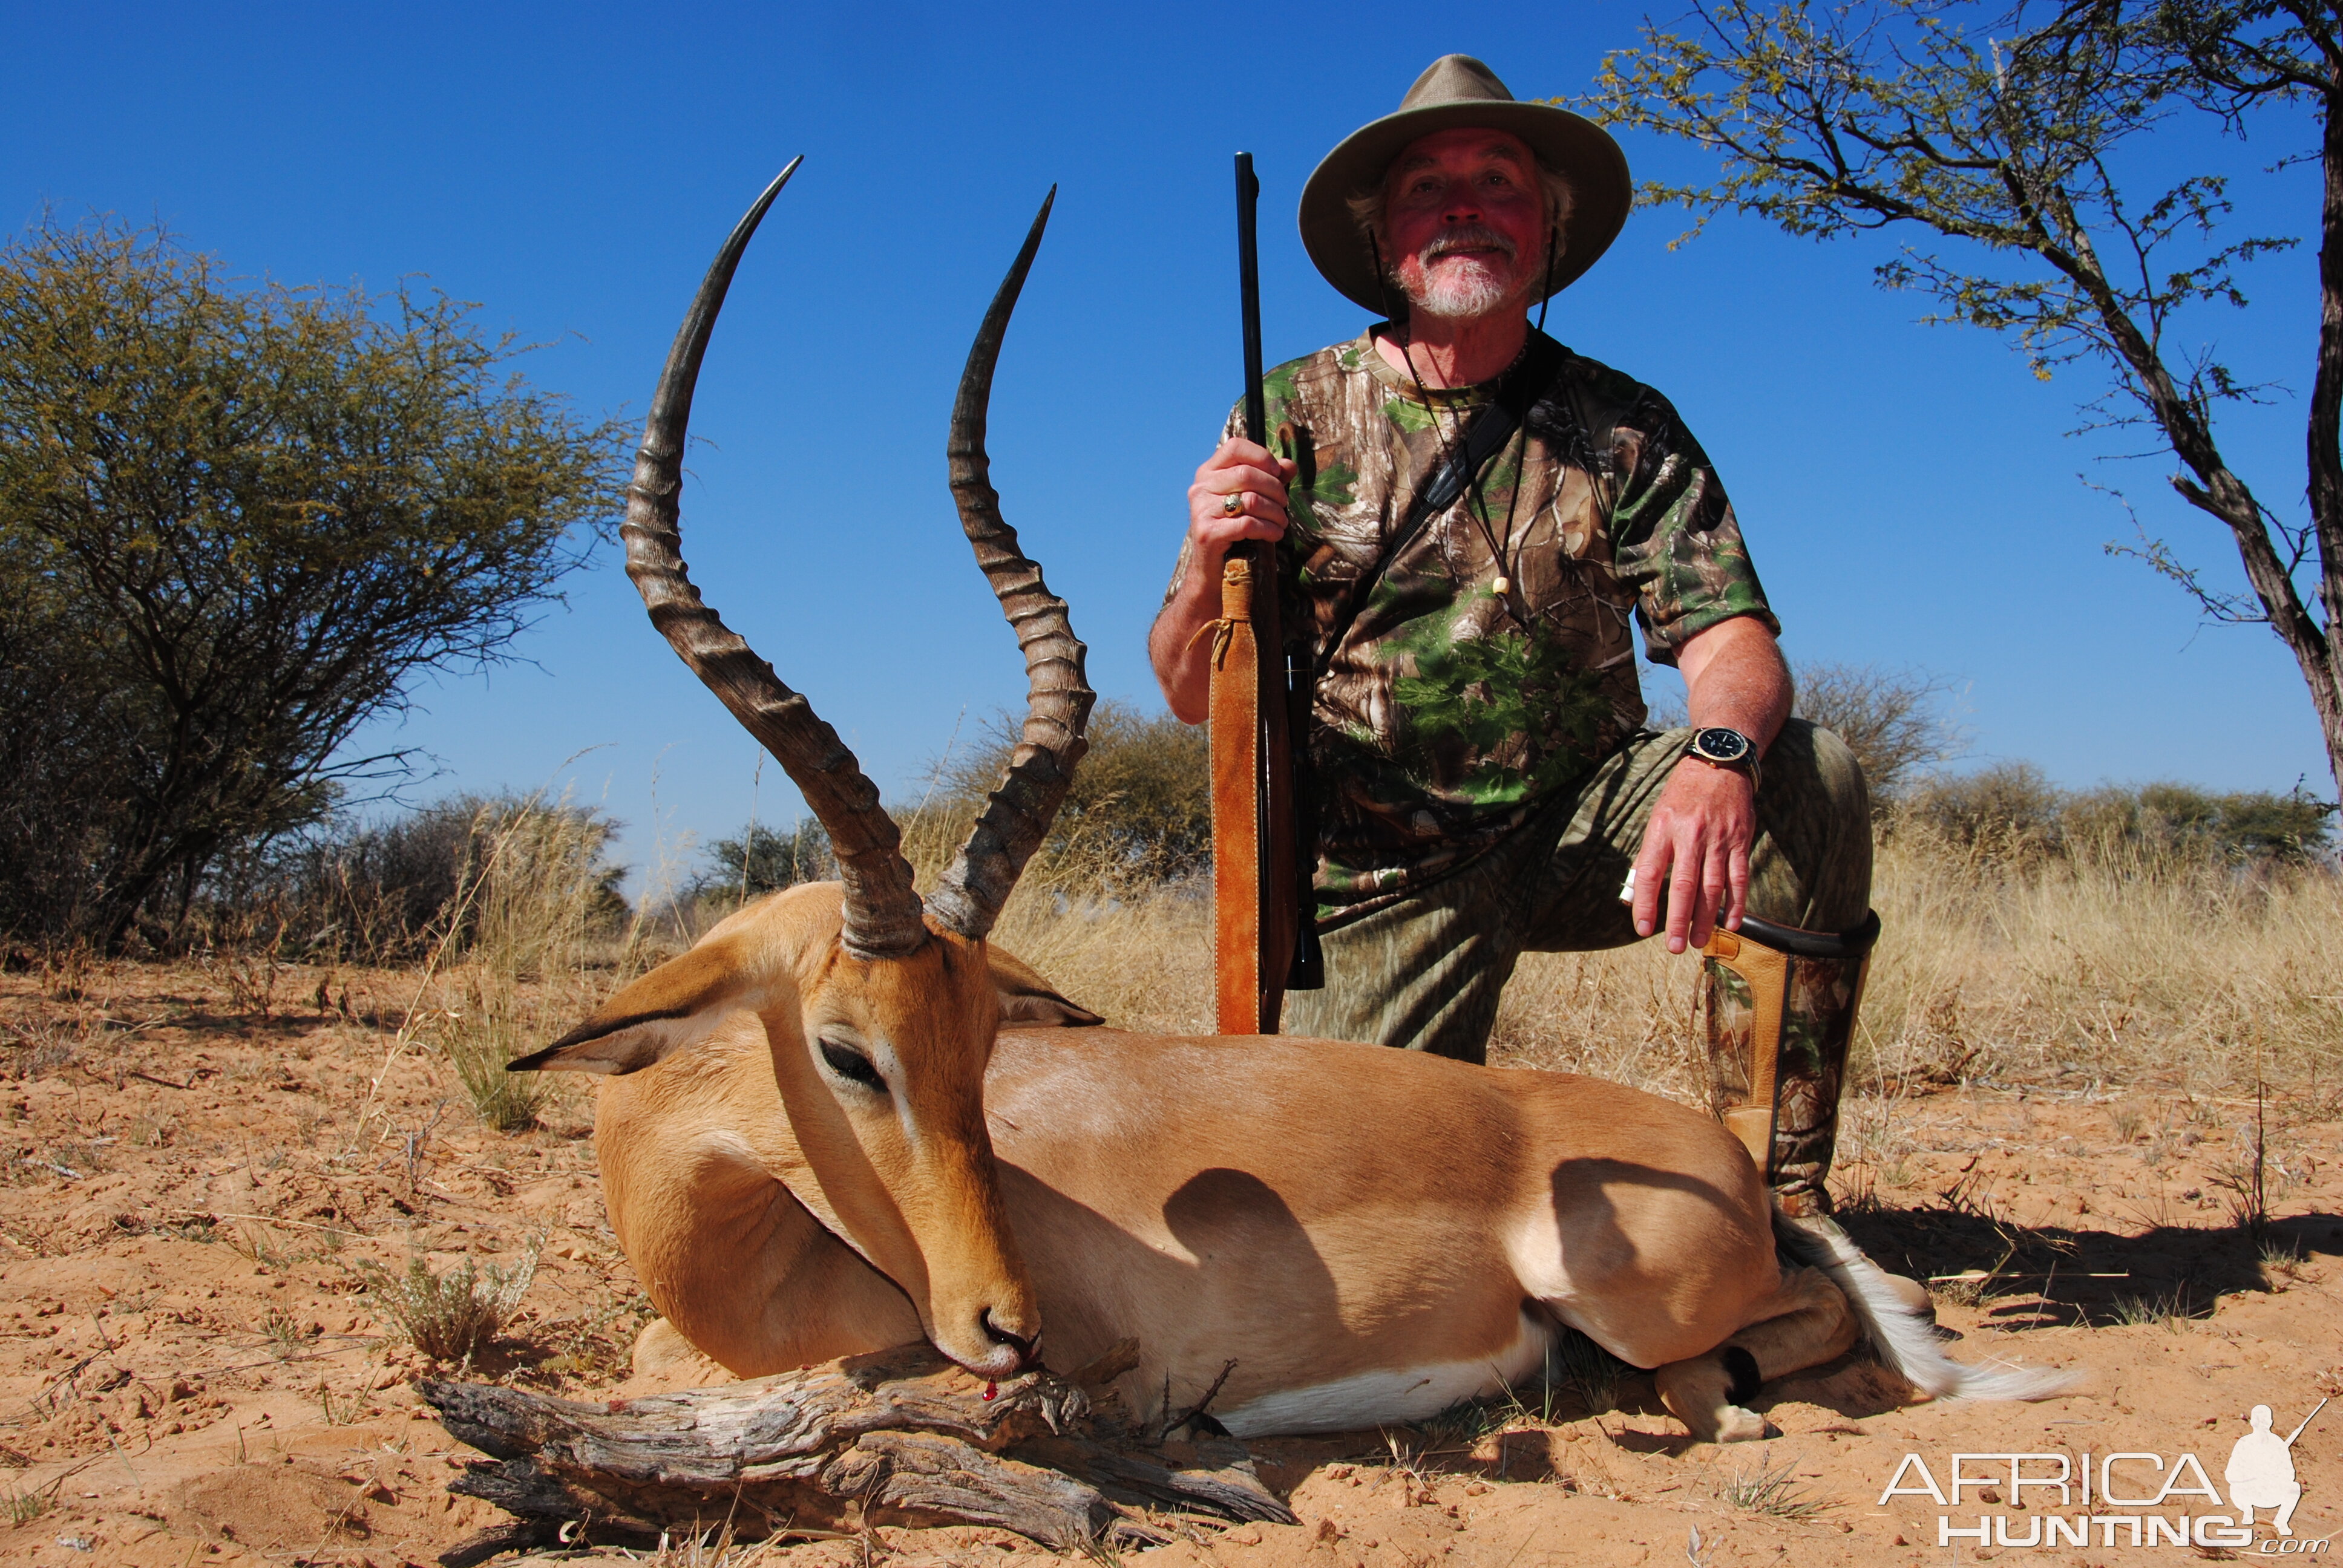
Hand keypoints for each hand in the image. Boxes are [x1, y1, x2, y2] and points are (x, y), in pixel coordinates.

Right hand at [1185, 438, 1295, 576]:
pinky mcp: (1208, 533)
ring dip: (1275, 512)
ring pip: (1250, 500)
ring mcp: (1201, 510)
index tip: (1277, 472)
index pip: (1235, 447)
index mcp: (1208, 472)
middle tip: (1284, 503)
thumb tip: (1290, 465)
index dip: (1261, 456)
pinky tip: (1275, 534)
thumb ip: (1269, 479)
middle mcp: (1200, 487)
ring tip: (1282, 522)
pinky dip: (1268, 529)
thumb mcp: (1250, 498)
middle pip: (1246, 474)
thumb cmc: (1233, 527)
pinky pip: (1247, 524)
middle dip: (1274, 489)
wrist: (1212, 567)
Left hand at [1630, 757, 1756, 953]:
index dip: (1644, 903)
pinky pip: (1738, 877)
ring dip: (1705, 918)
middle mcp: (1690, 834)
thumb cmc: (1682, 796)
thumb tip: (1635, 894)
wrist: (1719, 764)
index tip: (1642, 928)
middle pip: (1683, 884)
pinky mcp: (1740, 841)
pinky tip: (1729, 923)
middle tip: (1673, 946)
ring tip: (1696, 941)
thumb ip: (1649, 855)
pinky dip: (1735, 903)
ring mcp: (1718, 838)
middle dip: (1677, 919)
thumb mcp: (1657, 817)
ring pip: (1712, 886)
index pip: (1648, 872)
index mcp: (1663, 828)